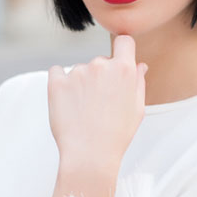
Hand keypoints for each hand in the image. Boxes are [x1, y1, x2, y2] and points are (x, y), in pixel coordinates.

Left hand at [47, 35, 148, 168]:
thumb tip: (139, 65)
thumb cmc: (116, 135)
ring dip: (82, 83)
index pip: (124, 42)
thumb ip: (138, 82)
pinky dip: (60, 81)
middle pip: (102, 61)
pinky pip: (57, 71)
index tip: (119, 60)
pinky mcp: (57, 82)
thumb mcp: (137, 108)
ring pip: (81, 70)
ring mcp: (77, 72)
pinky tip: (67, 100)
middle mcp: (100, 65)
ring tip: (84, 110)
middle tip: (101, 103)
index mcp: (123, 69)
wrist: (90, 154)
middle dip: (101, 76)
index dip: (123, 50)